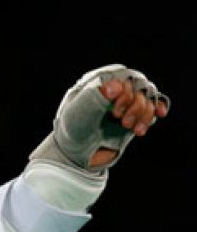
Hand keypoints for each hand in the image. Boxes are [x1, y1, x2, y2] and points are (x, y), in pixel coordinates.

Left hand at [30, 64, 170, 176]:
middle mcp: (112, 91)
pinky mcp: (133, 116)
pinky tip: (159, 114)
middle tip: (121, 120)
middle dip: (136, 105)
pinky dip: (156, 110)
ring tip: (130, 128)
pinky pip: (152, 107)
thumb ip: (95, 98)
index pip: (122, 76)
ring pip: (147, 98)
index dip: (126, 92)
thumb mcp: (78, 114)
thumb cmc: (72, 132)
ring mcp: (124, 104)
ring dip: (144, 113)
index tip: (116, 111)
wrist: (76, 155)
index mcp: (97, 84)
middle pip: (138, 87)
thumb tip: (116, 86)